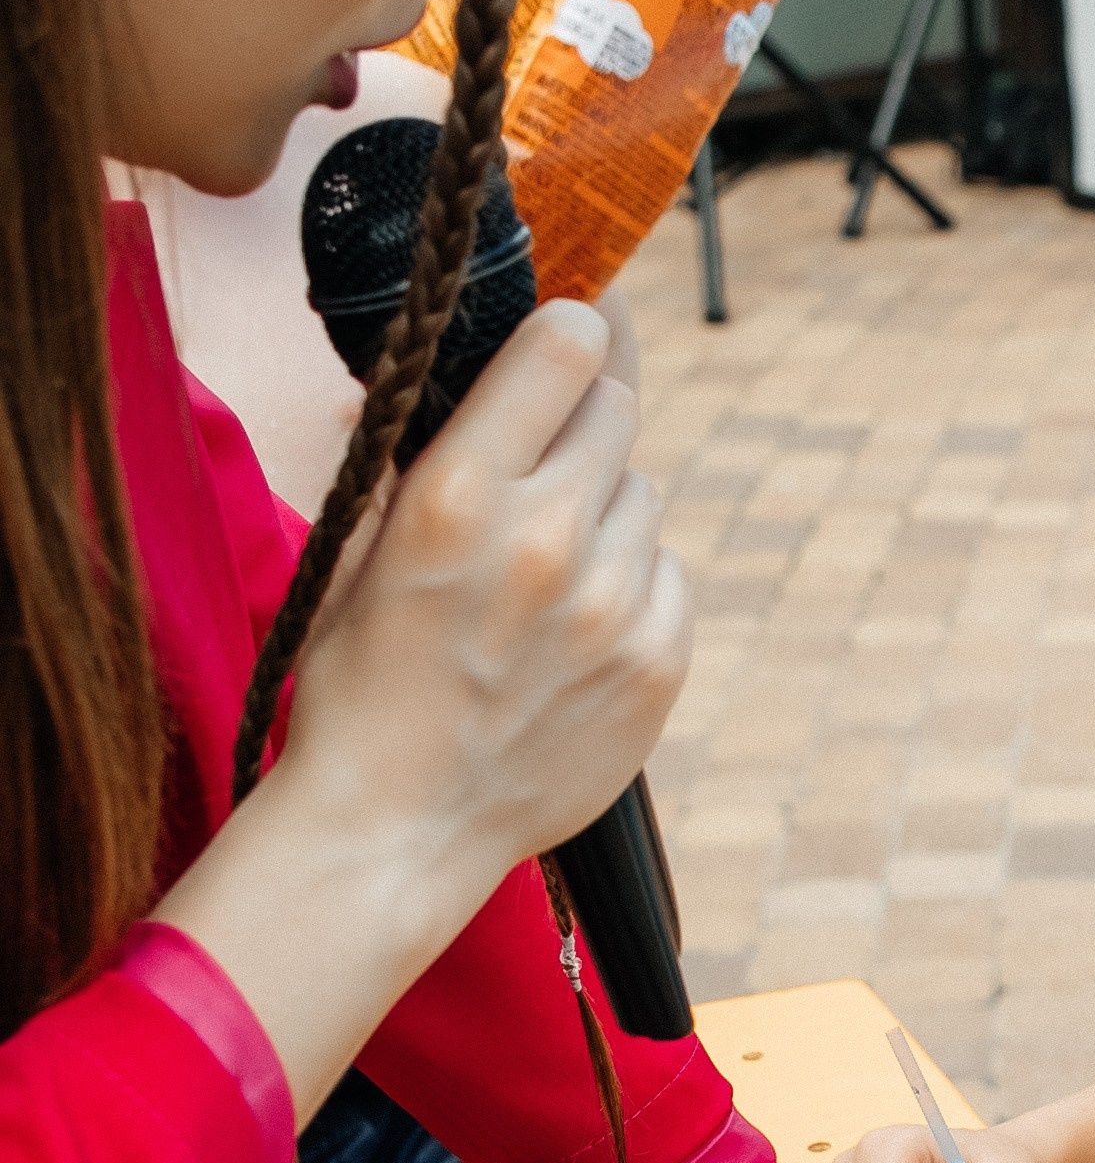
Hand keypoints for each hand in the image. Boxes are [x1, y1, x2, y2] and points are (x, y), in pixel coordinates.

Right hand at [279, 302, 686, 915]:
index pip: (568, 343)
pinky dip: (633, 590)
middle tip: (542, 470)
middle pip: (616, 410)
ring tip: (540, 584)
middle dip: (580, 424)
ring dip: (603, 517)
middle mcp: (547, 540)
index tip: (569, 335)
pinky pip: (670, 575)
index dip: (572, 330)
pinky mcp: (659, 662)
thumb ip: (415, 449)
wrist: (392, 832)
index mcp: (458, 495)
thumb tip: (457, 355)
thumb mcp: (355, 548)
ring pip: (643, 498)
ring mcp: (614, 606)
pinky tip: (573, 636)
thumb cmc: (356, 686)